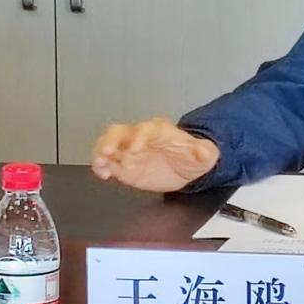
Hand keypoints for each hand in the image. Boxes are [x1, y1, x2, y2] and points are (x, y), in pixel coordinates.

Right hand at [90, 117, 219, 192]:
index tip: (135, 148)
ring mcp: (129, 151)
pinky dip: (101, 167)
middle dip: (112, 140)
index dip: (139, 137)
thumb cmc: (191, 157)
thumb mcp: (204, 154)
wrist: (185, 169)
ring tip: (99, 163)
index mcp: (160, 132)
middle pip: (121, 132)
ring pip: (108, 144)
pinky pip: (107, 163)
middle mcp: (140, 138)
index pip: (147, 129)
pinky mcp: (123, 166)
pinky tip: (102, 173)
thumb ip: (203, 152)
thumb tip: (204, 151)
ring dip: (101, 152)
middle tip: (108, 151)